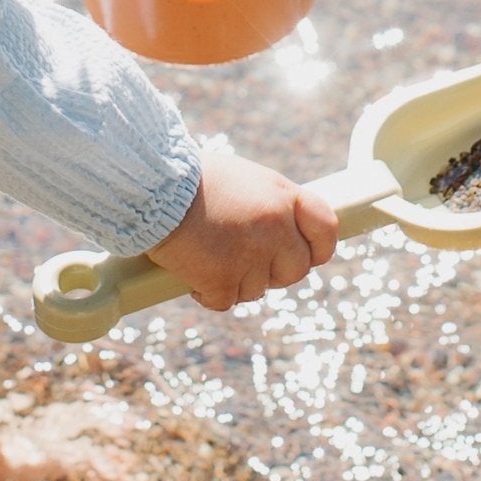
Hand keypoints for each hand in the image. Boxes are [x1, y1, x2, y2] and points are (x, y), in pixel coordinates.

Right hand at [145, 146, 338, 311]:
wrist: (154, 185)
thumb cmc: (192, 178)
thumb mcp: (243, 180)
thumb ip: (268, 205)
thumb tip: (283, 232)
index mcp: (283, 196)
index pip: (326, 228)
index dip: (319, 248)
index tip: (307, 254)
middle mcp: (275, 227)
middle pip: (295, 270)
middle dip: (272, 271)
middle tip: (243, 260)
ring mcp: (251, 255)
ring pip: (257, 289)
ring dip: (234, 281)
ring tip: (207, 254)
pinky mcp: (223, 279)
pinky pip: (224, 301)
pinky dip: (207, 293)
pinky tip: (191, 272)